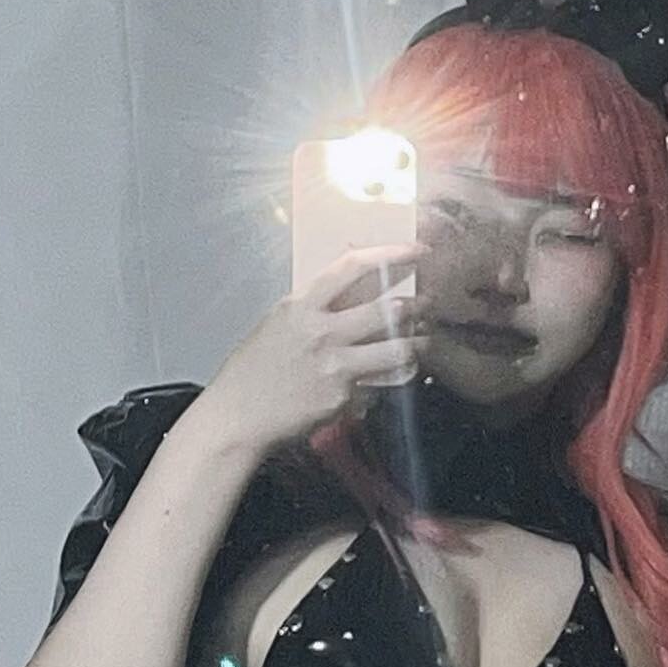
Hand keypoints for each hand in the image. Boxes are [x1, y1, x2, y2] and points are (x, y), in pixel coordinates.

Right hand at [201, 243, 430, 453]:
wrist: (237, 417)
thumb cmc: (253, 371)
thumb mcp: (277, 325)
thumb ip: (312, 309)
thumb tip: (345, 294)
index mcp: (301, 306)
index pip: (352, 266)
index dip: (390, 253)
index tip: (416, 249)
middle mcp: (321, 331)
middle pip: (386, 310)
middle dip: (416, 305)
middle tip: (429, 303)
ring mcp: (335, 366)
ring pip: (396, 349)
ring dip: (417, 344)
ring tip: (423, 342)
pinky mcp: (342, 397)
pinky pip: (377, 384)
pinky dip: (385, 382)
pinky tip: (387, 382)